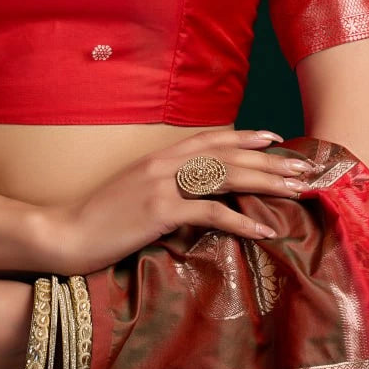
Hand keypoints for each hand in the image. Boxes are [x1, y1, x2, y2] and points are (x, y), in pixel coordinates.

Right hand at [51, 128, 316, 275]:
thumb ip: (164, 188)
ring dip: (265, 183)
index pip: (210, 139)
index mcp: (159, 157)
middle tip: (303, 168)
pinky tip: (263, 229)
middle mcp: (163, 163)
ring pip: (225, 177)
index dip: (245, 136)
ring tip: (295, 192)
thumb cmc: (100, 219)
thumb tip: (195, 197)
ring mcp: (161, 185)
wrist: (65, 232)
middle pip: (227, 156)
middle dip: (269, 161)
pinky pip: (209, 213)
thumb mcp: (135, 193)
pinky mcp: (159, 211)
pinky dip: (239, 220)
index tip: (275, 138)